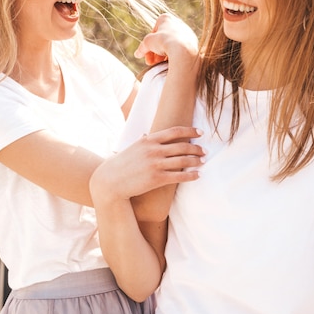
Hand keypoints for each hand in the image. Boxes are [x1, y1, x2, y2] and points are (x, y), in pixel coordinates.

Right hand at [89, 126, 204, 204]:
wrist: (109, 182)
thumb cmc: (118, 165)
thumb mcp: (129, 148)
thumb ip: (140, 141)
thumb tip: (144, 135)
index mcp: (148, 140)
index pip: (174, 132)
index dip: (190, 131)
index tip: (200, 133)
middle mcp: (153, 150)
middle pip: (182, 146)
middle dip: (196, 148)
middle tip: (204, 151)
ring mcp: (155, 164)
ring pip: (183, 161)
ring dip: (196, 161)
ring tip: (203, 162)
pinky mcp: (156, 179)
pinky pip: (179, 176)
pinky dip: (191, 175)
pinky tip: (198, 175)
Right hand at [135, 13, 198, 65]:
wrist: (183, 50)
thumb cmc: (164, 42)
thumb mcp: (148, 43)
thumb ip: (142, 47)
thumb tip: (137, 54)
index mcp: (166, 18)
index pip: (153, 32)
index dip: (148, 45)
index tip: (146, 54)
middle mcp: (178, 23)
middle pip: (162, 40)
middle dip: (155, 52)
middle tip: (151, 62)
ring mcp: (187, 34)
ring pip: (172, 46)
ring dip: (163, 55)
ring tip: (159, 65)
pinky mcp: (194, 43)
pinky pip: (181, 50)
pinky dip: (174, 56)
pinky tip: (170, 64)